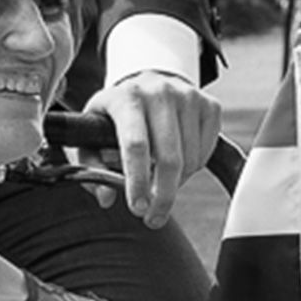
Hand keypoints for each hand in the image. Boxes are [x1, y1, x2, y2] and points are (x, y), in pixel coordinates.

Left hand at [86, 67, 219, 226]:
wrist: (148, 83)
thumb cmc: (116, 116)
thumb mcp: (91, 134)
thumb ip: (92, 167)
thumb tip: (106, 198)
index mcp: (127, 98)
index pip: (135, 145)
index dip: (138, 181)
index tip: (138, 209)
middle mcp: (160, 93)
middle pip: (169, 158)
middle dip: (163, 196)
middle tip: (154, 218)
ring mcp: (188, 97)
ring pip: (190, 160)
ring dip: (176, 182)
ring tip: (159, 179)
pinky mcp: (210, 105)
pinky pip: (206, 153)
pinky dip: (193, 168)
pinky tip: (177, 161)